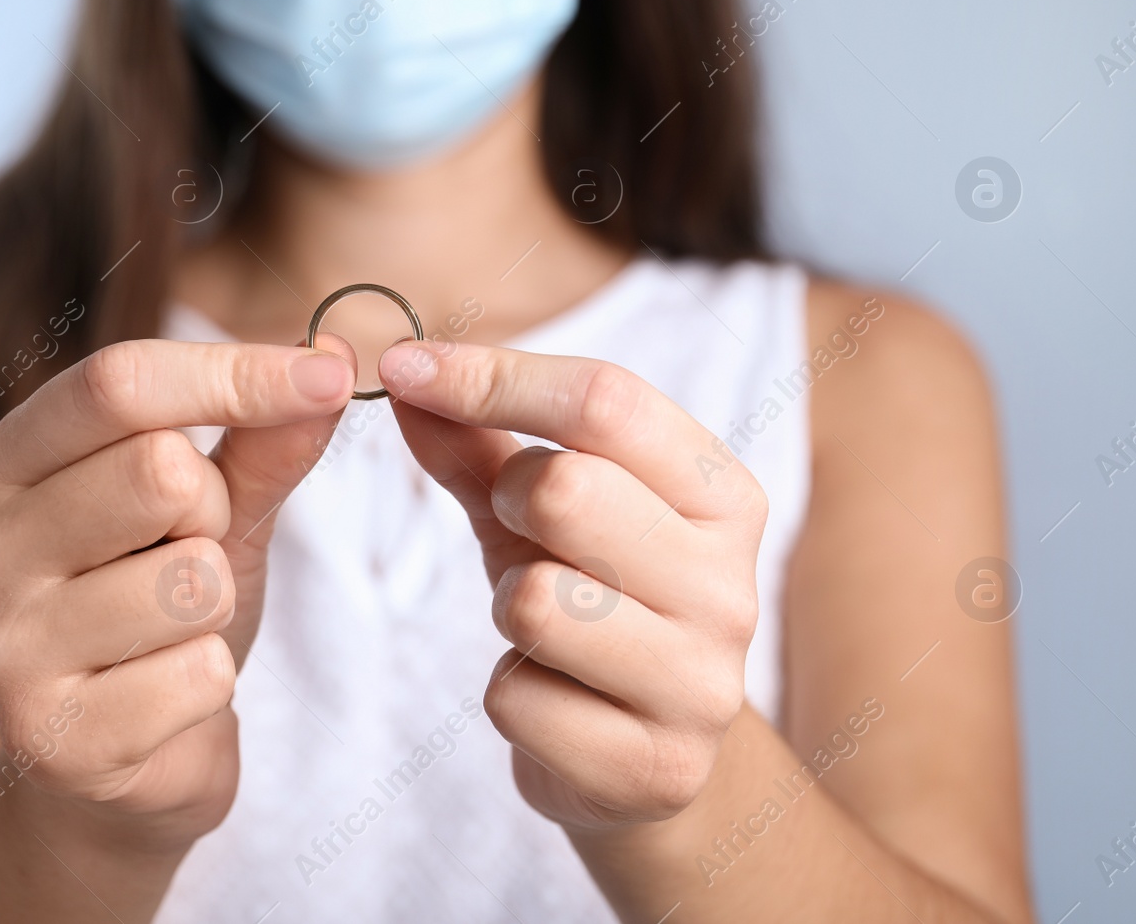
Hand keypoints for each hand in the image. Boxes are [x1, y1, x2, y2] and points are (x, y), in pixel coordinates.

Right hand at [0, 337, 354, 848]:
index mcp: (3, 466)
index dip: (234, 372)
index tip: (330, 375)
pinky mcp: (51, 740)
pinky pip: (200, 674)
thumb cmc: (162, 607)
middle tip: (191, 552)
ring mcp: (4, 651)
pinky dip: (212, 681)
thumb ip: (265, 437)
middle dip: (216, 512)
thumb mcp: (218, 510)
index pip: (116, 382)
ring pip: (191, 578)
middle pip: (159, 470)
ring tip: (173, 629)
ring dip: (217, 603)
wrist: (126, 760)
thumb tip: (333, 354)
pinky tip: (165, 697)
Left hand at [378, 340, 766, 830]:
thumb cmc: (595, 603)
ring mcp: (700, 684)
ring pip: (534, 601)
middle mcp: (729, 585)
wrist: (652, 757)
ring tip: (546, 625)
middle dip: (508, 501)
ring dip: (507, 607)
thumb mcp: (540, 512)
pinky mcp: (654, 768)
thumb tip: (405, 370)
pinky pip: (517, 699)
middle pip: (567, 489)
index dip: (491, 375)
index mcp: (723, 495)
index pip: (607, 399)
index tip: (405, 366)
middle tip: (520, 531)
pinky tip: (553, 698)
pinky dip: (510, 692)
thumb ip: (479, 441)